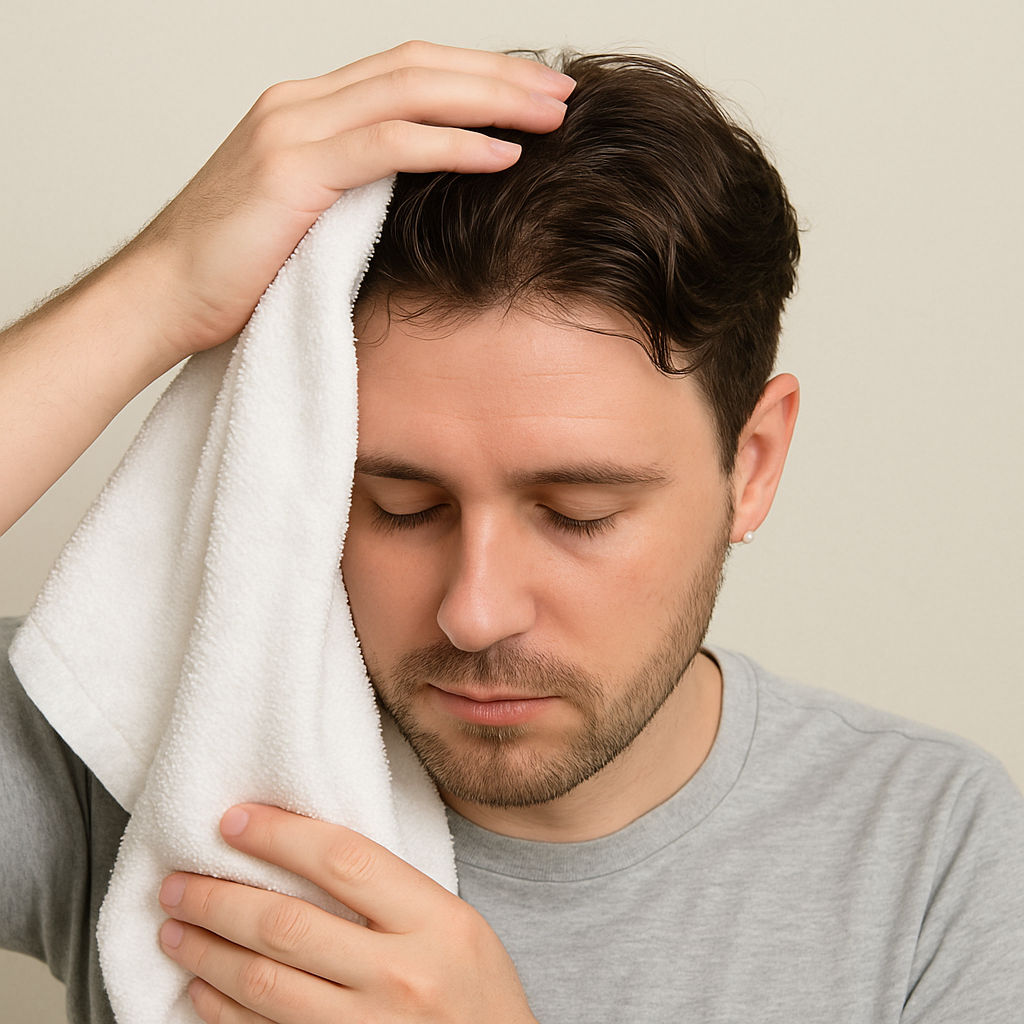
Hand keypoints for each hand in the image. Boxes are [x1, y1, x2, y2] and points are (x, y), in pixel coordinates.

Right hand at [132, 40, 574, 363]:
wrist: (161, 298)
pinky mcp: (293, 170)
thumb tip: (421, 205)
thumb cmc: (232, 273)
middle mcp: (300, 104)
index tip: (532, 96)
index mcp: (305, 111)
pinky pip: (390, 144)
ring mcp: (293, 129)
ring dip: (490, 99)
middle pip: (419, 67)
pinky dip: (452, 145)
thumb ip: (358, 194)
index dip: (475, 76)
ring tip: (551, 115)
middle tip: (561, 93)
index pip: (406, 72)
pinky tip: (503, 156)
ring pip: (411, 92)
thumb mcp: (307, 219)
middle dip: (497, 75)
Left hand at [158, 804, 538, 1023]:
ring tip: (175, 928)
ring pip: (264, 984)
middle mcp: (399, 976)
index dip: (278, 835)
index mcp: (434, 921)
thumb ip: (390, 891)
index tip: (232, 821)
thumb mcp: (453, 922)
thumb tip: (303, 851)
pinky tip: (201, 987)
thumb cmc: (475, 990)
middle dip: (218, 899)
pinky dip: (222, 1010)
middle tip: (178, 882)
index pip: (341, 860)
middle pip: (287, 926)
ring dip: (207, 953)